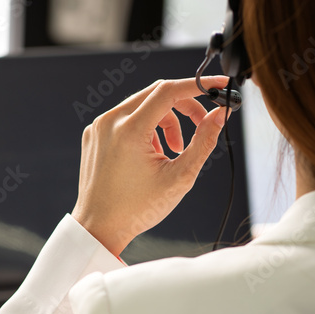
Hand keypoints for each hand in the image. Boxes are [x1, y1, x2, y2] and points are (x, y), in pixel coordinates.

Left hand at [71, 77, 229, 255]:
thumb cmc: (138, 209)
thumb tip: (220, 114)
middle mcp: (110, 121)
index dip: (199, 85)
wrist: (99, 227)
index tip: (220, 85)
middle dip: (185, 106)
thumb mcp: (180, 177)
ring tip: (172, 152)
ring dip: (165, 121)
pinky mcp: (94, 134)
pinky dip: (144, 128)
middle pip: (157, 93)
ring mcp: (98, 126)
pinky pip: (125, 118)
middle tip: (201, 125)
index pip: (169, 91)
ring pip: (142, 105)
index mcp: (130, 130)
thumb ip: (203, 141)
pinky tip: (149, 156)